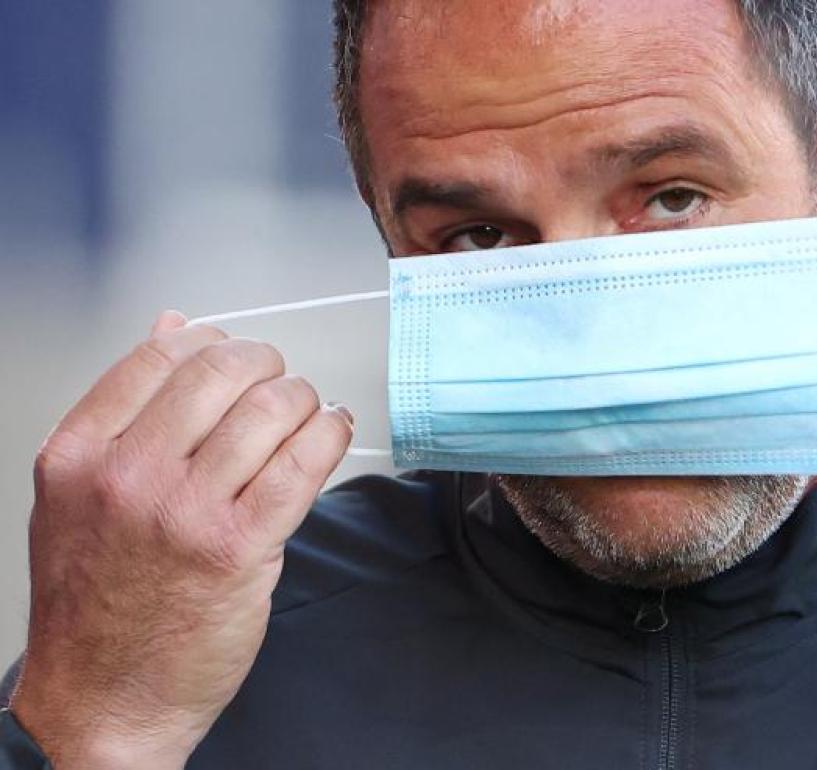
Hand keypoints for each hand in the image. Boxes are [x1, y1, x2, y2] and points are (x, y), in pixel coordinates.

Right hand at [9, 311, 353, 769]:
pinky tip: (331, 433)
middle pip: (222, 371)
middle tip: (279, 383)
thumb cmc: (94, 606)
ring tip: (308, 414)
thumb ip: (125, 411)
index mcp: (80, 455)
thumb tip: (172, 326)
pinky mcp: (239, 547)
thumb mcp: (80, 496)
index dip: (213, 341)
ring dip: (304, 401)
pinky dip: (330, 433)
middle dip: (267, 366)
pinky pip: (302, 462)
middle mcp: (127, 475)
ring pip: (270, 409)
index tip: (234, 356)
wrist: (103, 700)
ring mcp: (184, 511)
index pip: (160, 355)